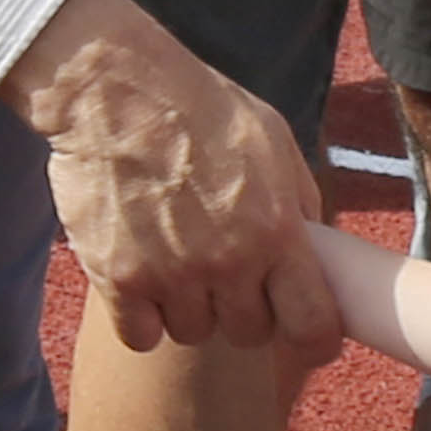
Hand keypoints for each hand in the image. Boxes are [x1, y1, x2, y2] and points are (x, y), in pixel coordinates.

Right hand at [4, 0, 333, 356]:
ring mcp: (172, 275)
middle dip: (242, 310)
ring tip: (174, 262)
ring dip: (187, 308)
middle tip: (223, 275)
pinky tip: (140, 281)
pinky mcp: (119, 279)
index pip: (313, 324)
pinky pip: (140, 334)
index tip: (305, 337)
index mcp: (277, 230)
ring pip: (193, 332)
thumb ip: (299, 198)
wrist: (116, 90)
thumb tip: (314, 243)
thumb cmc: (198, 105)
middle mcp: (229, 262)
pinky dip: (140, 317)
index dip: (314, 340)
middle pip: (250, 334)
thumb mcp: (273, 139)